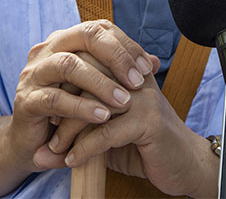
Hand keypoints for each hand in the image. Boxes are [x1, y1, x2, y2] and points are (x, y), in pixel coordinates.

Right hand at [2, 20, 158, 174]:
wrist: (36, 144)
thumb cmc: (71, 111)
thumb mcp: (99, 90)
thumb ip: (122, 73)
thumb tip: (154, 61)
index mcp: (65, 41)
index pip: (99, 29)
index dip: (126, 45)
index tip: (148, 67)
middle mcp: (46, 50)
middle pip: (84, 36)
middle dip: (116, 57)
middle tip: (139, 81)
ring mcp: (33, 74)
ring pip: (69, 65)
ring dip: (101, 83)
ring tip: (125, 102)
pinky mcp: (26, 101)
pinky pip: (54, 99)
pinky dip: (82, 108)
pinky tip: (103, 118)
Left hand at [39, 55, 216, 197]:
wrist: (184, 164)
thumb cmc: (143, 147)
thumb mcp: (106, 138)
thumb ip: (78, 135)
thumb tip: (41, 152)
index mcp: (126, 72)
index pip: (86, 61)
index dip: (63, 85)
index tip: (47, 111)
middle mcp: (135, 79)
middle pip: (87, 77)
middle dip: (62, 104)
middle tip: (46, 128)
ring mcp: (144, 98)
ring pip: (94, 104)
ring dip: (69, 129)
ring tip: (55, 149)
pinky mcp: (149, 122)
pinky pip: (107, 131)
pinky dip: (85, 148)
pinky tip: (73, 161)